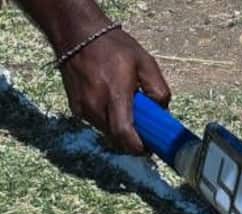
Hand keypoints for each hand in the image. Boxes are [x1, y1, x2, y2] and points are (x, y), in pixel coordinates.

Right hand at [59, 28, 169, 153]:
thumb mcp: (145, 62)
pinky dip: (108, 121)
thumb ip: (158, 88)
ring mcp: (83, 108)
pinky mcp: (75, 108)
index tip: (149, 148)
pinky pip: (96, 123)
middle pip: (117, 138)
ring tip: (129, 112)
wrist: (76, 33)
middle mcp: (95, 105)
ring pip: (106, 132)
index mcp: (114, 94)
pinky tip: (113, 105)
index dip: (137, 147)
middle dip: (132, 140)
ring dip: (120, 130)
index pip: (123, 133)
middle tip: (145, 132)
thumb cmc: (113, 47)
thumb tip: (162, 110)